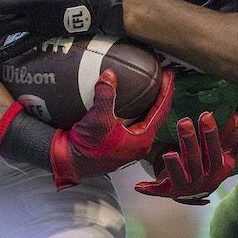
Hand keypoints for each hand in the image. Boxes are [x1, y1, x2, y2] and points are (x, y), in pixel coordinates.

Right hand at [49, 68, 173, 188]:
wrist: (69, 163)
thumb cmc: (87, 150)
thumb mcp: (98, 120)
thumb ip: (105, 96)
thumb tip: (110, 75)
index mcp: (142, 140)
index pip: (161, 110)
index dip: (167, 90)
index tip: (168, 74)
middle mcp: (138, 143)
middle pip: (156, 113)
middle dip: (159, 94)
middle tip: (161, 76)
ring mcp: (128, 143)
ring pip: (144, 117)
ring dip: (147, 101)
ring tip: (148, 83)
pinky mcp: (117, 141)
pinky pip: (130, 120)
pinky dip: (132, 107)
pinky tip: (127, 97)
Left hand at [135, 111, 237, 203]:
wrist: (197, 193)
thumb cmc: (210, 166)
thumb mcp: (223, 154)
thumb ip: (229, 136)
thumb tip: (235, 117)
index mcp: (218, 169)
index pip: (215, 151)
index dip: (211, 135)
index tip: (206, 115)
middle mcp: (203, 180)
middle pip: (196, 161)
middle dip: (190, 142)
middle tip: (184, 123)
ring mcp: (186, 187)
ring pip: (179, 176)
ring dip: (174, 166)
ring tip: (169, 154)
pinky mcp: (169, 192)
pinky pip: (159, 191)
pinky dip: (149, 189)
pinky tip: (138, 186)